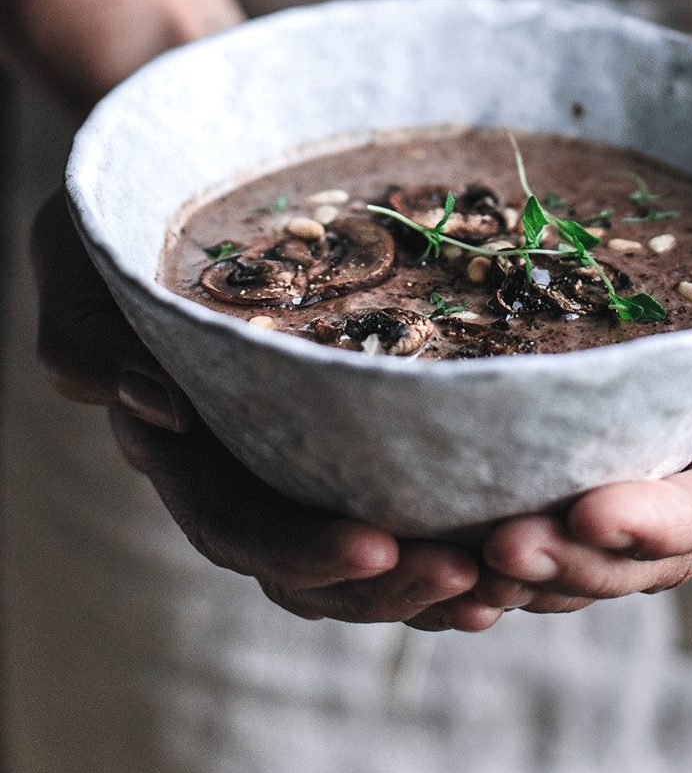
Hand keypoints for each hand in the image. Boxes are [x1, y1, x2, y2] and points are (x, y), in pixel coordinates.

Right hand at [32, 189, 501, 629]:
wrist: (186, 188)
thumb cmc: (130, 224)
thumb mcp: (91, 259)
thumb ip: (89, 333)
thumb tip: (143, 403)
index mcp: (186, 449)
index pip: (237, 526)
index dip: (301, 551)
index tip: (376, 546)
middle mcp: (249, 471)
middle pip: (313, 570)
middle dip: (389, 585)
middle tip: (468, 574)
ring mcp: (307, 461)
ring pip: (369, 559)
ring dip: (438, 580)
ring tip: (511, 578)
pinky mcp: (363, 437)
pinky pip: (411, 510)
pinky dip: (462, 540)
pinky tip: (521, 545)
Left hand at [447, 171, 691, 616]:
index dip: (662, 519)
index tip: (591, 511)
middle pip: (652, 546)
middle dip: (578, 556)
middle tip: (498, 546)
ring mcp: (654, 448)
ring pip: (596, 543)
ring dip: (534, 560)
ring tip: (461, 555)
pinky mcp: (596, 428)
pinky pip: (554, 498)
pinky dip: (505, 528)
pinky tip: (447, 531)